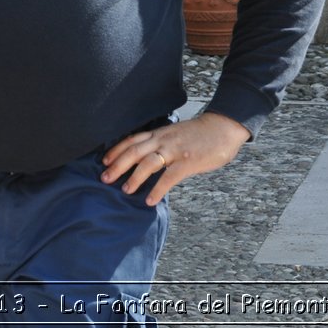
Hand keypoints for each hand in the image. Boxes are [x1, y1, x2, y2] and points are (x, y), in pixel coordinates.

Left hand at [100, 111, 249, 206]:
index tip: (104, 161)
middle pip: (134, 151)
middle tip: (104, 179)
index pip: (132, 139)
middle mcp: (163, 140)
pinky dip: (157, 190)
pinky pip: (169, 177)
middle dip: (117, 165)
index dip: (116, 150)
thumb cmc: (200, 133)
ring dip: (134, 177)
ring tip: (125, 190)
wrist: (223, 127)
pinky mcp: (187, 162)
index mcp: (160, 133)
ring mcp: (175, 150)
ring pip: (148, 163)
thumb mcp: (176, 133)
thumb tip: (150, 157)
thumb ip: (163, 143)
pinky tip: (150, 200)